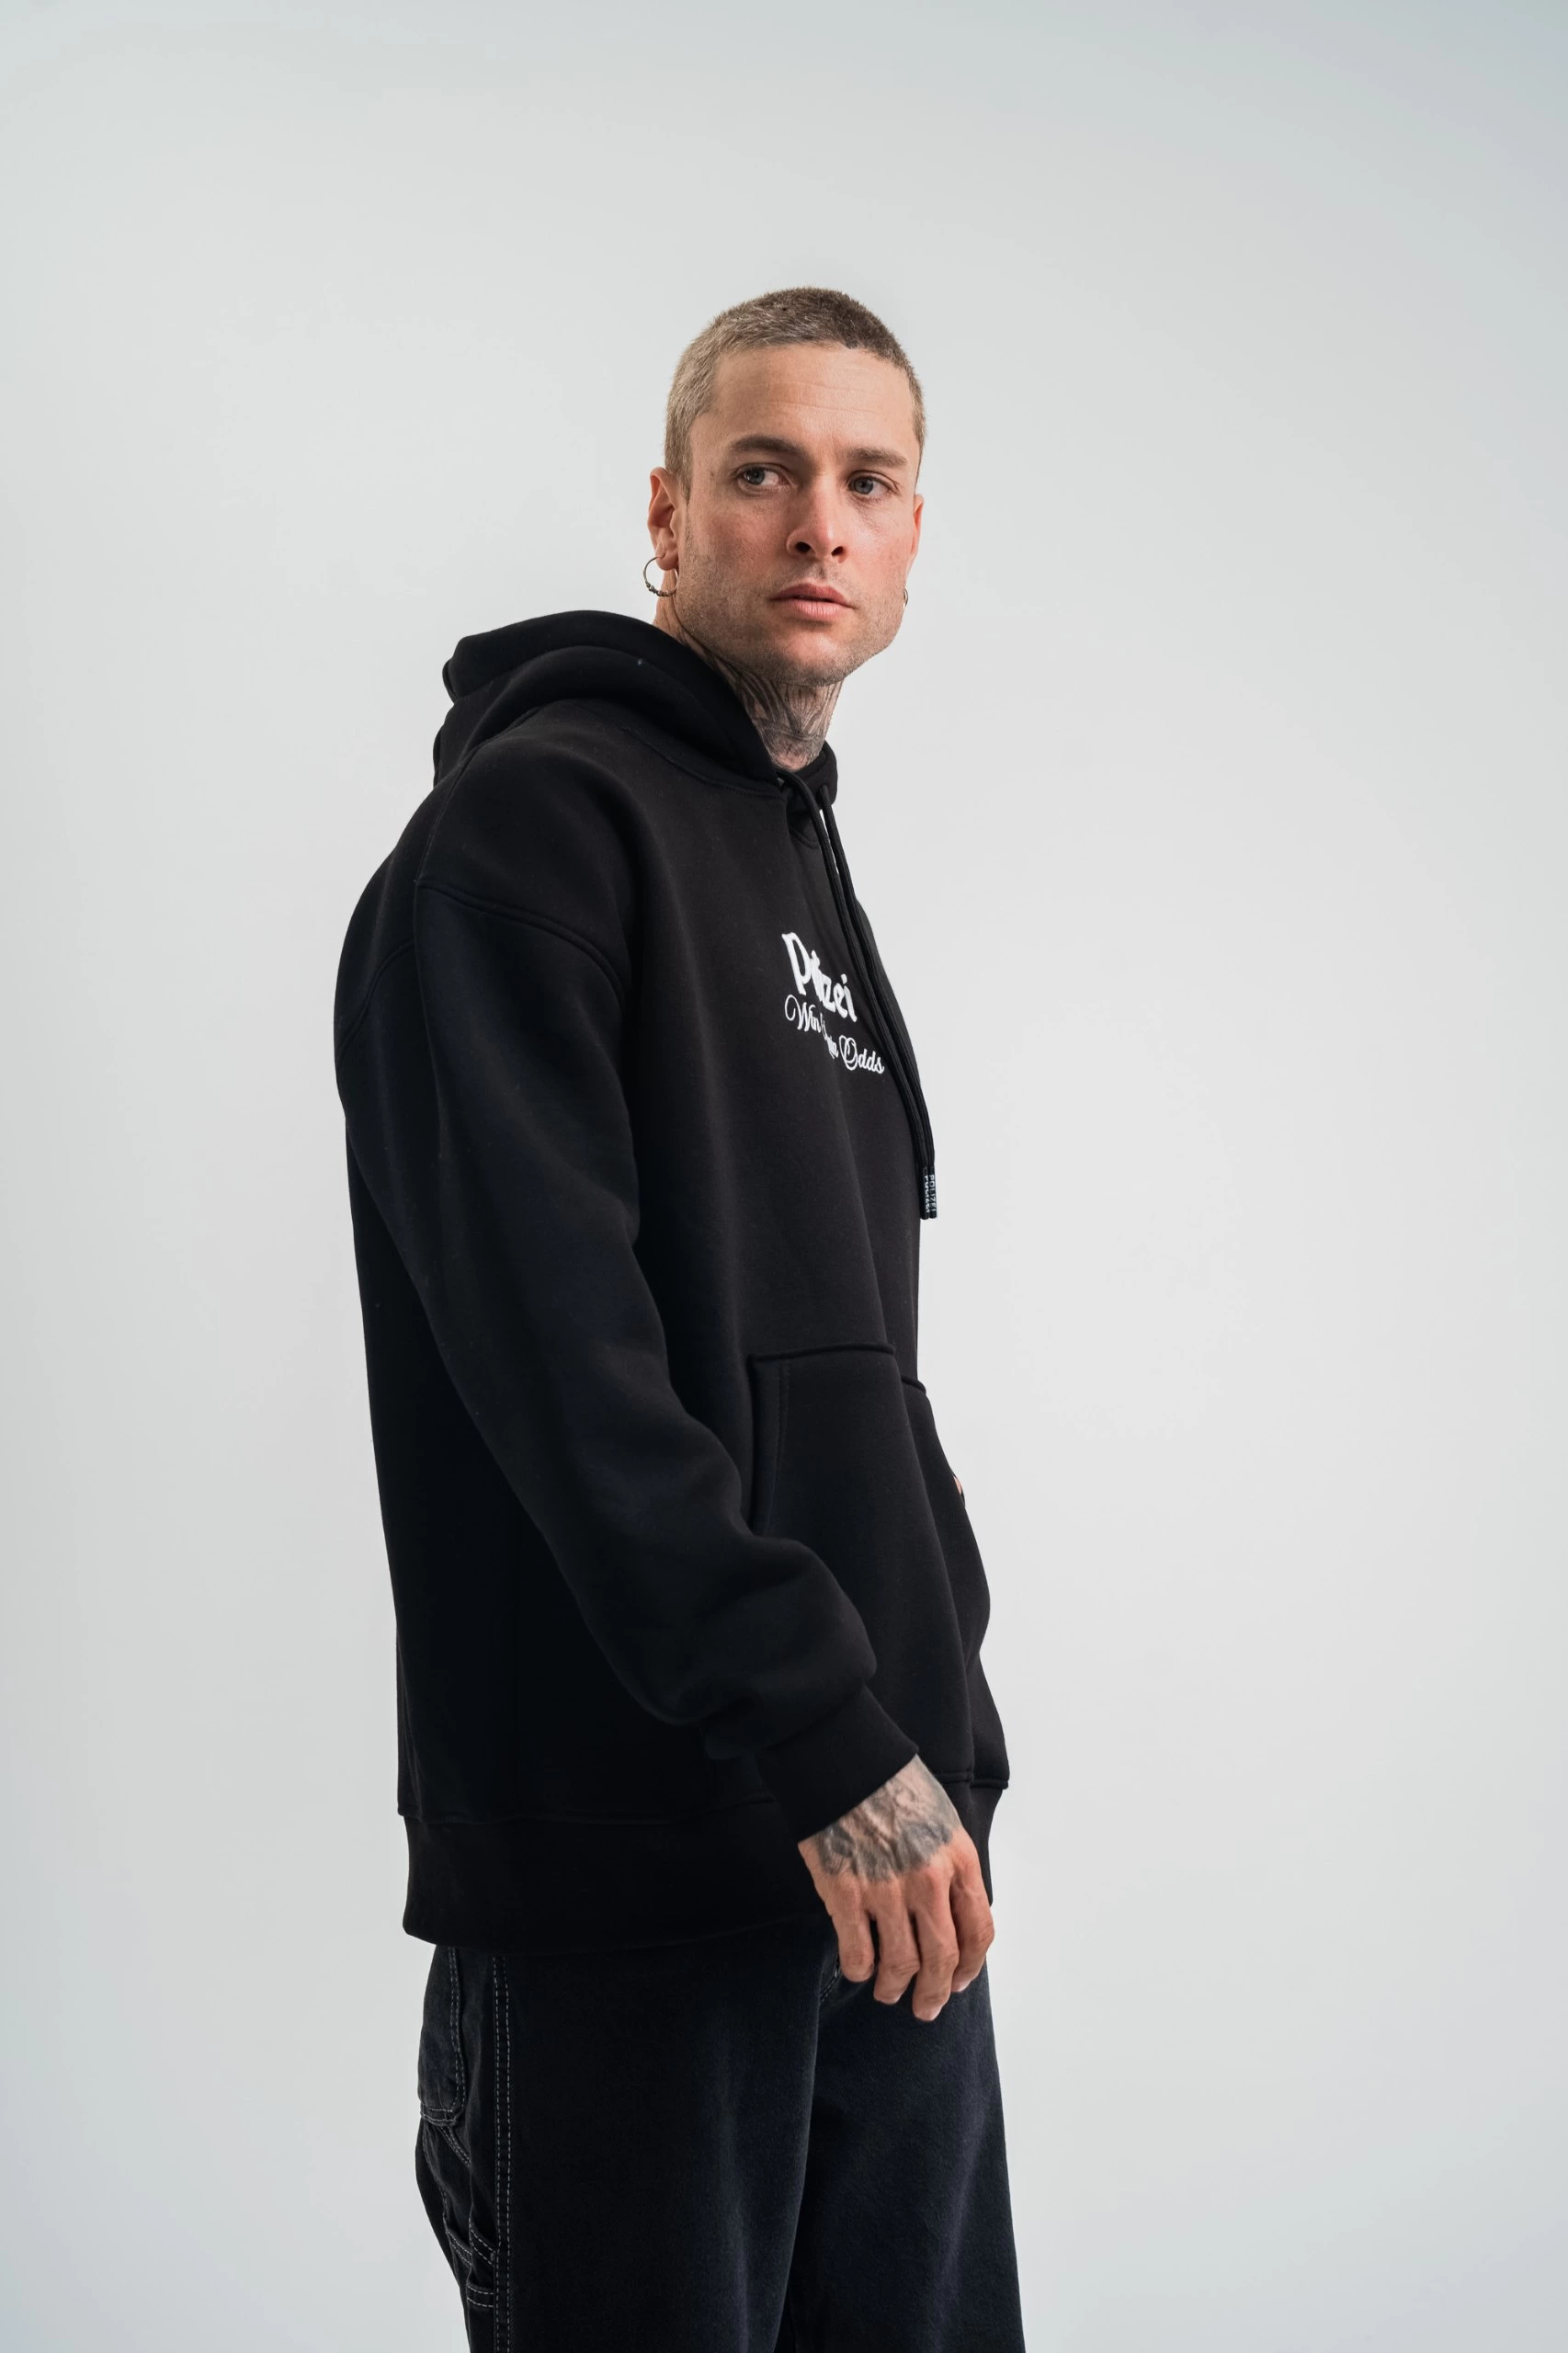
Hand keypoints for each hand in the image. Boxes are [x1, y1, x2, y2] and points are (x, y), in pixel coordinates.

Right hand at [797, 1756, 994, 2021]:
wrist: (844, 1761)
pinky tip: (859, 1968)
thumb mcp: (942, 1820)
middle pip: (943, 1957)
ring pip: (901, 1964)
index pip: (979, 1930)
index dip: (971, 1965)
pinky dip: (860, 1970)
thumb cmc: (892, 1785)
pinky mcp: (846, 1893)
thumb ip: (950, 1867)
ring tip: (888, 1992)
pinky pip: (859, 1953)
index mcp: (958, 1859)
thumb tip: (951, 1915)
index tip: (960, 1980)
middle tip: (926, 2007)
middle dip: (936, 1992)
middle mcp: (929, 1880)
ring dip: (895, 1988)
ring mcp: (887, 1889)